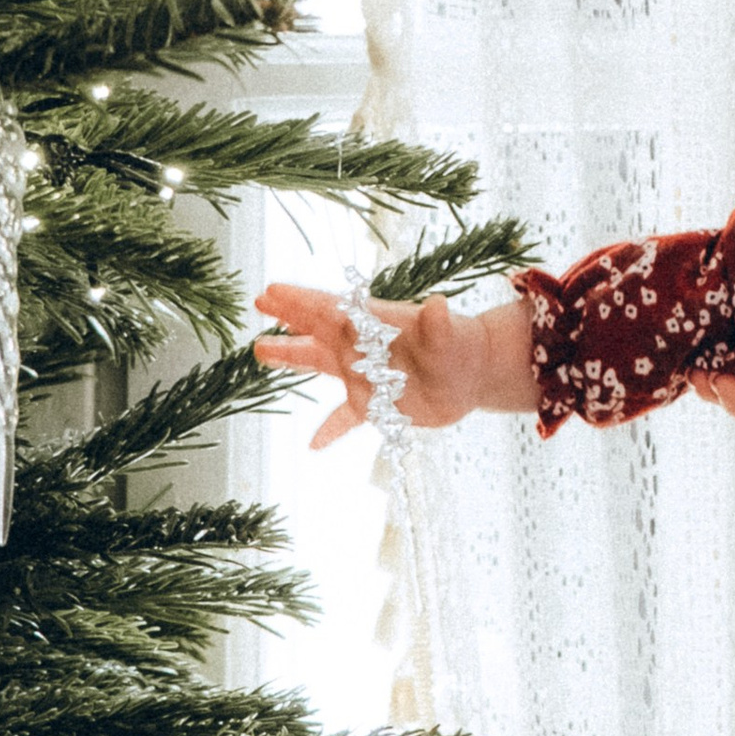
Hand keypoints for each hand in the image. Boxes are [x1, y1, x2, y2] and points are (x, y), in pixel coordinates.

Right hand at [252, 280, 536, 449]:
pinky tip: (312, 445)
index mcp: (375, 323)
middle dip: (288, 317)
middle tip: (259, 303)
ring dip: (292, 357)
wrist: (475, 376)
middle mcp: (363, 346)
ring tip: (261, 350)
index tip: (271, 290)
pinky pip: (345, 418)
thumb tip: (438, 305)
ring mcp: (366, 374)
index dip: (300, 300)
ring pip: (321, 364)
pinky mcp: (376, 404)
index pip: (331, 308)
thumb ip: (438, 323)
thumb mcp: (450, 333)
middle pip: (317, 330)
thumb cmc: (462, 345)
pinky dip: (330, 430)